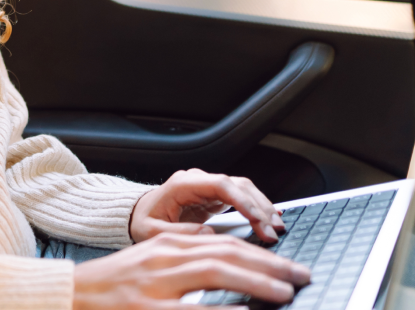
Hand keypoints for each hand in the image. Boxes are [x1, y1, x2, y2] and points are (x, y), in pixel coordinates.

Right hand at [72, 232, 310, 309]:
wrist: (69, 295)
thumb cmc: (112, 285)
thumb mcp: (151, 263)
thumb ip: (185, 259)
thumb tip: (228, 262)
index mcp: (167, 244)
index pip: (225, 242)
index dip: (261, 253)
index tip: (288, 265)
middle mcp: (164, 257)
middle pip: (227, 253)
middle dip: (270, 265)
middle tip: (301, 276)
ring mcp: (155, 284)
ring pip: (215, 271)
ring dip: (256, 281)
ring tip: (285, 292)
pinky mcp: (148, 309)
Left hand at [129, 169, 284, 243]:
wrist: (137, 214)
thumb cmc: (143, 221)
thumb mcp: (153, 232)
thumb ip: (179, 232)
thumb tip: (208, 234)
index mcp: (182, 184)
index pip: (220, 185)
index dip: (242, 201)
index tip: (258, 219)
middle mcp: (197, 180)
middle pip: (237, 185)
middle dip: (259, 206)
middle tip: (273, 230)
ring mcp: (207, 186)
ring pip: (243, 188)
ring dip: (262, 206)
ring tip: (277, 226)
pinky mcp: (213, 196)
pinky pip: (241, 197)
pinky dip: (257, 207)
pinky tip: (270, 218)